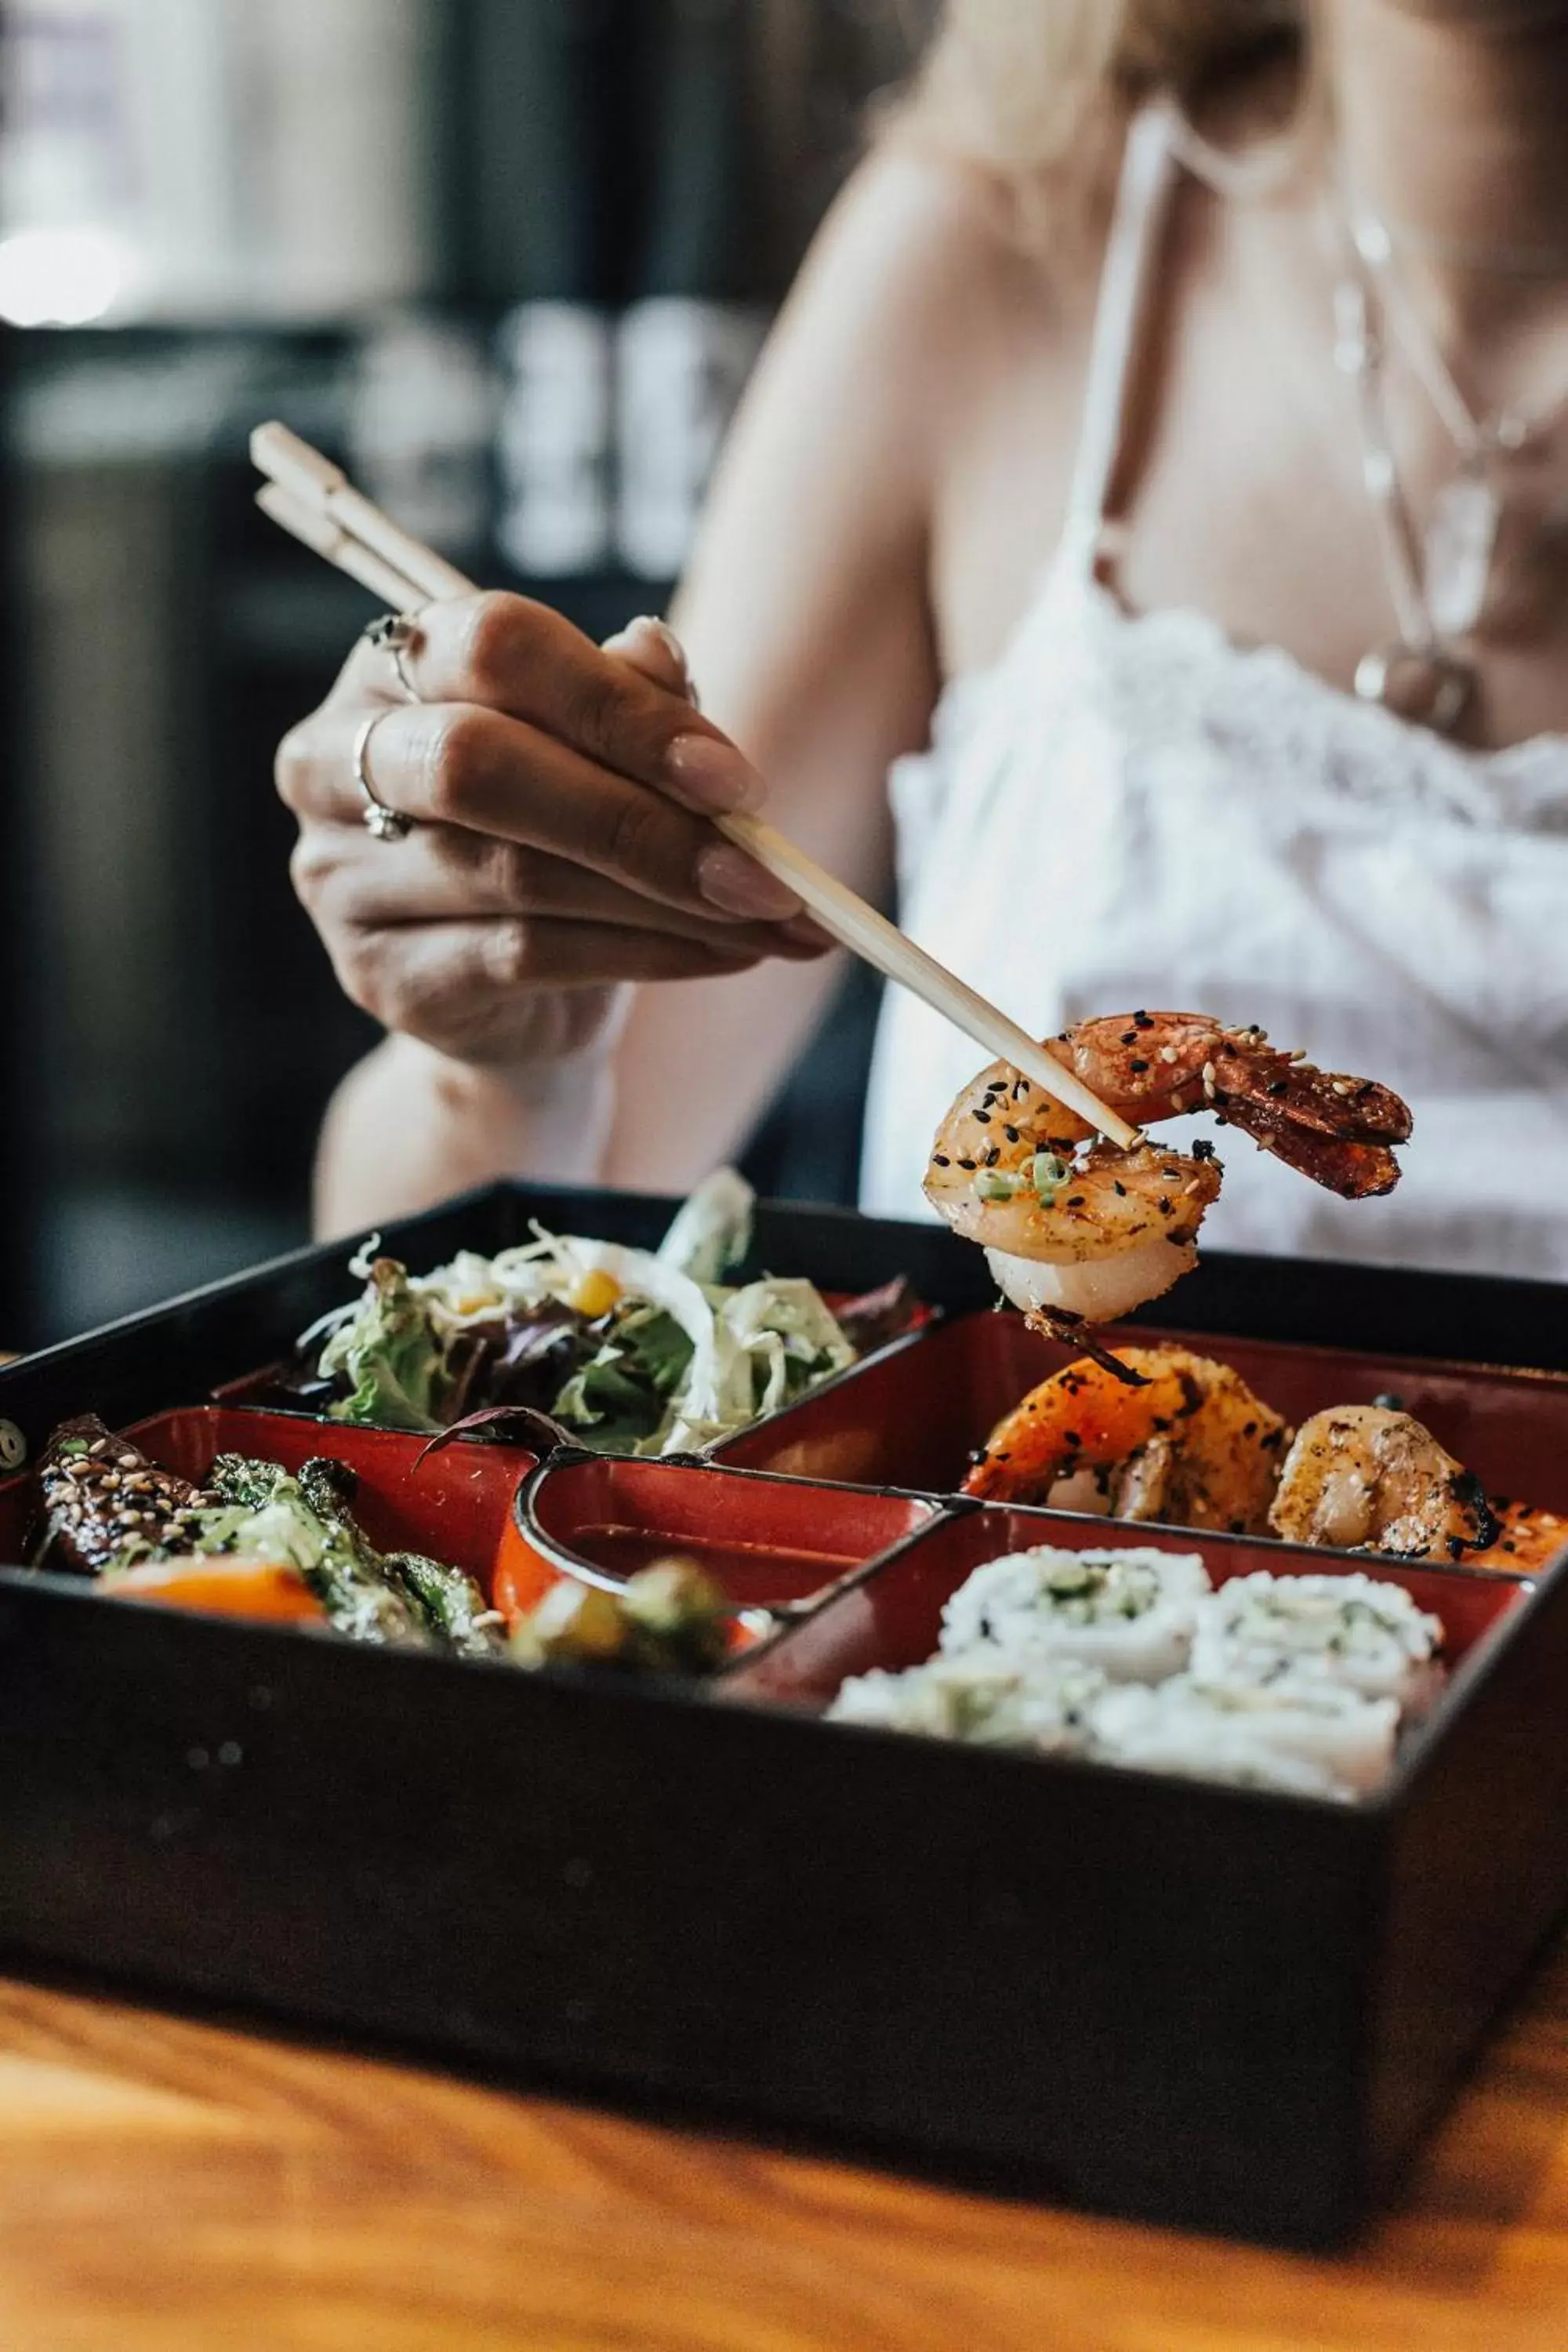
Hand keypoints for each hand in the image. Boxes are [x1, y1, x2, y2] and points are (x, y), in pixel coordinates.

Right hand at [278, 597, 827, 1069]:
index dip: (620, 707)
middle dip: (640, 817)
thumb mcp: (604, 752)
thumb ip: (628, 696)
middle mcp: (336, 761)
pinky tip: (723, 955)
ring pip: (517, 874)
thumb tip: (661, 654)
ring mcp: (344, 876)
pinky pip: (526, 956)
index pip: (494, 646)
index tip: (735, 780)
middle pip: (479, 764)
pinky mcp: (380, 975)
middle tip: (761, 868)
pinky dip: (646, 954)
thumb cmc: (562, 838)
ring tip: (770, 917)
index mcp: (392, 666)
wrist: (517, 1000)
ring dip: (668, 899)